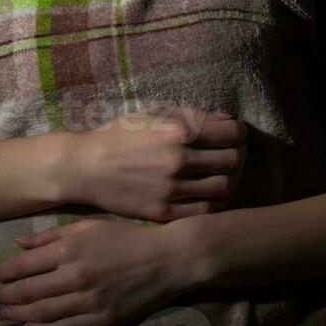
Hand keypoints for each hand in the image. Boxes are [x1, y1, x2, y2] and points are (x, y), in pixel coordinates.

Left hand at [0, 217, 187, 325]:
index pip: (25, 266)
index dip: (5, 273)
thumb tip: (18, 244)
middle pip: (28, 292)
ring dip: (19, 315)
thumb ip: (51, 236)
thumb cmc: (126, 237)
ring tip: (8, 313)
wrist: (165, 259)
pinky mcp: (101, 320)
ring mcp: (88, 301)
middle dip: (7, 296)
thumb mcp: (89, 225)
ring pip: (42, 314)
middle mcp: (75, 277)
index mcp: (70, 250)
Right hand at [67, 104, 247, 221]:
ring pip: (224, 187)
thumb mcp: (154, 114)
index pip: (232, 133)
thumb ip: (192, 116)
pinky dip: (217, 202)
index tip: (236, 134)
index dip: (240, 132)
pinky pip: (206, 211)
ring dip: (231, 178)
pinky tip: (212, 194)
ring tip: (224, 174)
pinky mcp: (164, 211)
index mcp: (178, 130)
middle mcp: (179, 159)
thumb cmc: (120, 135)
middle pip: (233, 160)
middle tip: (235, 153)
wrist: (86, 167)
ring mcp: (172, 188)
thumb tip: (227, 121)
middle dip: (239, 154)